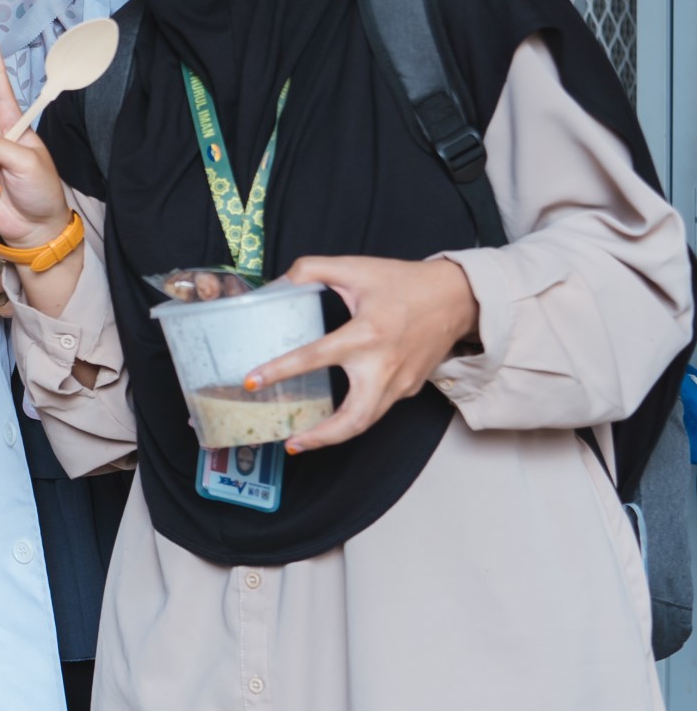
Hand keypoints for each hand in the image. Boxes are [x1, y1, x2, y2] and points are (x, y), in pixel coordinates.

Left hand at [240, 254, 479, 452]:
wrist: (458, 298)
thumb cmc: (407, 283)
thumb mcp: (355, 267)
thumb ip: (311, 269)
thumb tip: (278, 283)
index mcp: (366, 334)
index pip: (315, 357)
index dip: (280, 370)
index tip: (252, 381)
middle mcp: (384, 366)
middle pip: (354, 419)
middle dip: (321, 437)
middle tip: (290, 443)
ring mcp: (400, 382)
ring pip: (367, 422)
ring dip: (334, 436)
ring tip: (303, 440)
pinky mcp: (409, 388)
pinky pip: (377, 409)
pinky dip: (352, 419)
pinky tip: (331, 418)